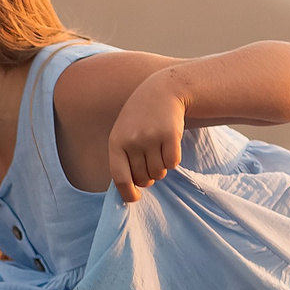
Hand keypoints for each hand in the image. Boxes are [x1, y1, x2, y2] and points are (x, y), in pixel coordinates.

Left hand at [107, 70, 187, 201]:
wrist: (162, 91)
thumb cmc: (140, 118)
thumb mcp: (123, 133)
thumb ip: (123, 158)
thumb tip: (128, 189)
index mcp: (116, 142)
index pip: (120, 177)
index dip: (127, 192)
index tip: (135, 198)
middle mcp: (132, 140)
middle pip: (143, 178)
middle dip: (148, 177)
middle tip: (150, 163)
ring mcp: (152, 137)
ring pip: (159, 172)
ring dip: (161, 168)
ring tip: (158, 150)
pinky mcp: (170, 135)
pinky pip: (173, 163)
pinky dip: (173, 160)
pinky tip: (169, 145)